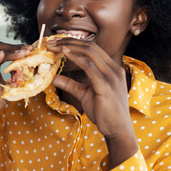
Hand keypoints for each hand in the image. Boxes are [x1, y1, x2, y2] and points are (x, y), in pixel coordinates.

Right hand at [0, 41, 28, 140]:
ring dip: (8, 53)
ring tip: (21, 53)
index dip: (17, 49)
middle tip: (28, 50)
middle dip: (14, 48)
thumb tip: (26, 73)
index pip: (4, 51)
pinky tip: (1, 56)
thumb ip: (14, 83)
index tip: (31, 49)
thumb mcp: (5, 92)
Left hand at [47, 37, 137, 166]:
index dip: (74, 42)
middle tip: (52, 41)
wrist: (117, 129)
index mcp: (111, 69)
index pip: (93, 48)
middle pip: (90, 46)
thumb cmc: (104, 112)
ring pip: (90, 52)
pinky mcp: (106, 85)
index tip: (57, 42)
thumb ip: (70, 84)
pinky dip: (76, 58)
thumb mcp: (84, 94)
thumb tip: (53, 77)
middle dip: (69, 41)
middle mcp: (113, 69)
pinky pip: (90, 67)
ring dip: (70, 46)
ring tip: (55, 46)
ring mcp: (111, 76)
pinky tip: (65, 54)